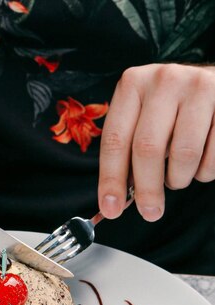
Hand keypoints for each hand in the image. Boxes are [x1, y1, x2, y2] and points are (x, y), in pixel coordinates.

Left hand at [98, 63, 214, 221]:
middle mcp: (163, 80)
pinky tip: (200, 162)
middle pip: (147, 149)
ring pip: (184, 155)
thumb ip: (128, 154)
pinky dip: (204, 172)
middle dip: (147, 189)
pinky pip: (213, 156)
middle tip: (150, 212)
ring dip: (179, 178)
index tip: (111, 209)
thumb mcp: (143, 120)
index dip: (111, 180)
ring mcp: (198, 87)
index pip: (115, 140)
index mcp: (133, 84)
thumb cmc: (172, 111)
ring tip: (178, 175)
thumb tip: (116, 201)